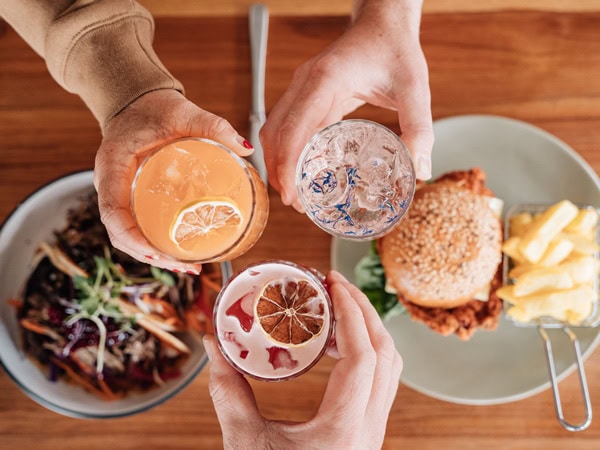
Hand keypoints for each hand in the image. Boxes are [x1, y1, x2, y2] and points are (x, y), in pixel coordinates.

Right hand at [94, 89, 252, 271]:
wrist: (136, 101)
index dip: (132, 238)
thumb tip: (246, 147)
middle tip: (187, 268)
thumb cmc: (153, 107)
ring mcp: (117, 192)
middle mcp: (108, 183)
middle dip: (150, 255)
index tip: (158, 252)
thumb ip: (213, 126)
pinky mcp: (129, 195)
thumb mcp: (183, 112)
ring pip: (127, 234)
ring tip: (188, 267)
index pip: (112, 212)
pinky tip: (178, 251)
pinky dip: (153, 242)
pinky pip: (135, 225)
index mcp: (112, 165)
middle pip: (120, 233)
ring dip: (153, 255)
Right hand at [203, 270, 401, 449]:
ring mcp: (372, 431)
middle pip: (386, 355)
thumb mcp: (244, 443)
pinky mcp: (367, 432)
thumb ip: (228, 391)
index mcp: (344, 428)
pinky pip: (379, 381)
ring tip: (335, 308)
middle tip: (334, 284)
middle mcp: (369, 427)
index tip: (332, 284)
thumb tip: (213, 343)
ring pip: (389, 368)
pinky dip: (365, 352)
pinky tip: (335, 345)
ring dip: (368, 331)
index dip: (351, 314)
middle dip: (364, 311)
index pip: (364, 357)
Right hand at [260, 0, 432, 210]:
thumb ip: (419, 128)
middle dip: (279, 170)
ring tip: (294, 193)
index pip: (294, 128)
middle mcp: (306, 83)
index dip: (288, 164)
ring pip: (275, 129)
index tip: (292, 194)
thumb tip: (421, 171)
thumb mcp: (414, 88)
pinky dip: (289, 150)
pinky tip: (303, 171)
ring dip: (279, 162)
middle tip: (294, 203)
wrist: (383, 23)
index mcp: (326, 81)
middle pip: (275, 132)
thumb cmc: (396, 50)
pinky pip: (288, 125)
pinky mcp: (307, 94)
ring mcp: (302, 88)